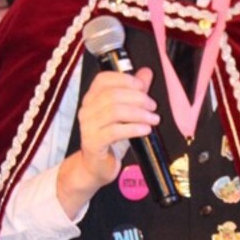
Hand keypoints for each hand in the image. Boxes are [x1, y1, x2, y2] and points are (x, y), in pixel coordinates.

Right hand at [57, 67, 158, 216]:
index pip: (103, 79)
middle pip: (112, 95)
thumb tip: (146, 72)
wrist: (96, 166)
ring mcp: (88, 126)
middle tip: (153, 106)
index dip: (125, 79)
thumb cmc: (110, 137)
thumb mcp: (124, 113)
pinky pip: (115, 131)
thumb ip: (134, 92)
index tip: (142, 86)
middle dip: (138, 98)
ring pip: (114, 111)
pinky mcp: (93, 142)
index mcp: (91, 98)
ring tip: (153, 119)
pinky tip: (146, 129)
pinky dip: (134, 128)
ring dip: (139, 113)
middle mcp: (86, 109)